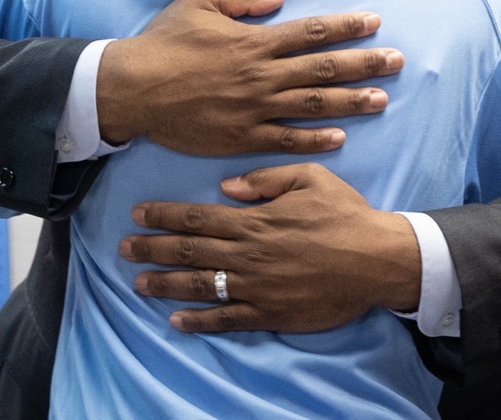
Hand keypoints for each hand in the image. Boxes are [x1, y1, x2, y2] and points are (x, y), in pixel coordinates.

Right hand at [98, 0, 403, 155]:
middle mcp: (261, 75)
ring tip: (382, 98)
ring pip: (313, 105)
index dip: (346, 26)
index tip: (374, 23)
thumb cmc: (163, 43)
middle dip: (364, 63)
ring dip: (351, 102)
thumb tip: (279, 0)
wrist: (132, 89)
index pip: (312, 32)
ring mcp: (253, 109)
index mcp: (254, 41)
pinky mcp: (240, 137)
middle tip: (397, 60)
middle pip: (324, 68)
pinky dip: (314, 139)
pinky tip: (340, 139)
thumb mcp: (199, 3)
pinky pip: (285, 139)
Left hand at [120, 163, 421, 332]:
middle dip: (153, 248)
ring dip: (165, 284)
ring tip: (138, 283)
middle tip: (124, 248)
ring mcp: (255, 287)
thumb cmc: (345, 215)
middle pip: (189, 250)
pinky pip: (226, 320)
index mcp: (254, 220)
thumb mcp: (310, 178)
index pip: (198, 217)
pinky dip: (199, 321)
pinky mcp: (269, 313)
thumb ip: (266, 179)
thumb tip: (227, 187)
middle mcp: (247, 254)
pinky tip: (177, 321)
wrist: (376, 259)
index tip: (138, 213)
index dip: (164, 215)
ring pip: (199, 285)